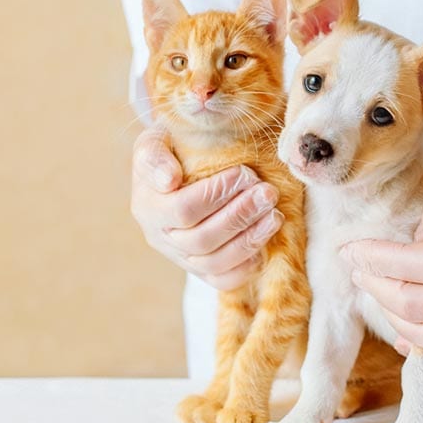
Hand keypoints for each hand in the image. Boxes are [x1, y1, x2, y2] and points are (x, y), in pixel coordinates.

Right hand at [130, 125, 283, 289]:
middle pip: (202, 240)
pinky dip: (246, 266)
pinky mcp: (201, 270)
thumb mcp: (156, 142)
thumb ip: (155, 156)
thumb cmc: (172, 151)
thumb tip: (169, 179)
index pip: (183, 209)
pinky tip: (265, 243)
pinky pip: (223, 280)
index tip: (245, 173)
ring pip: (215, 263)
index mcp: (148, 207)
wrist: (179, 170)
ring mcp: (182, 258)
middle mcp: (161, 238)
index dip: (216, 194)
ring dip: (250, 239)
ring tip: (274, 216)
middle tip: (268, 193)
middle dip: (240, 215)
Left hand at [340, 153, 422, 352]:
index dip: (370, 257)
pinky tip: (401, 333)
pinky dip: (419, 343)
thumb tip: (413, 242)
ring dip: (390, 312)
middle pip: (405, 302)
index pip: (403, 265)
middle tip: (354, 268)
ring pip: (421, 332)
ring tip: (374, 288)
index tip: (348, 249)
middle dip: (373, 284)